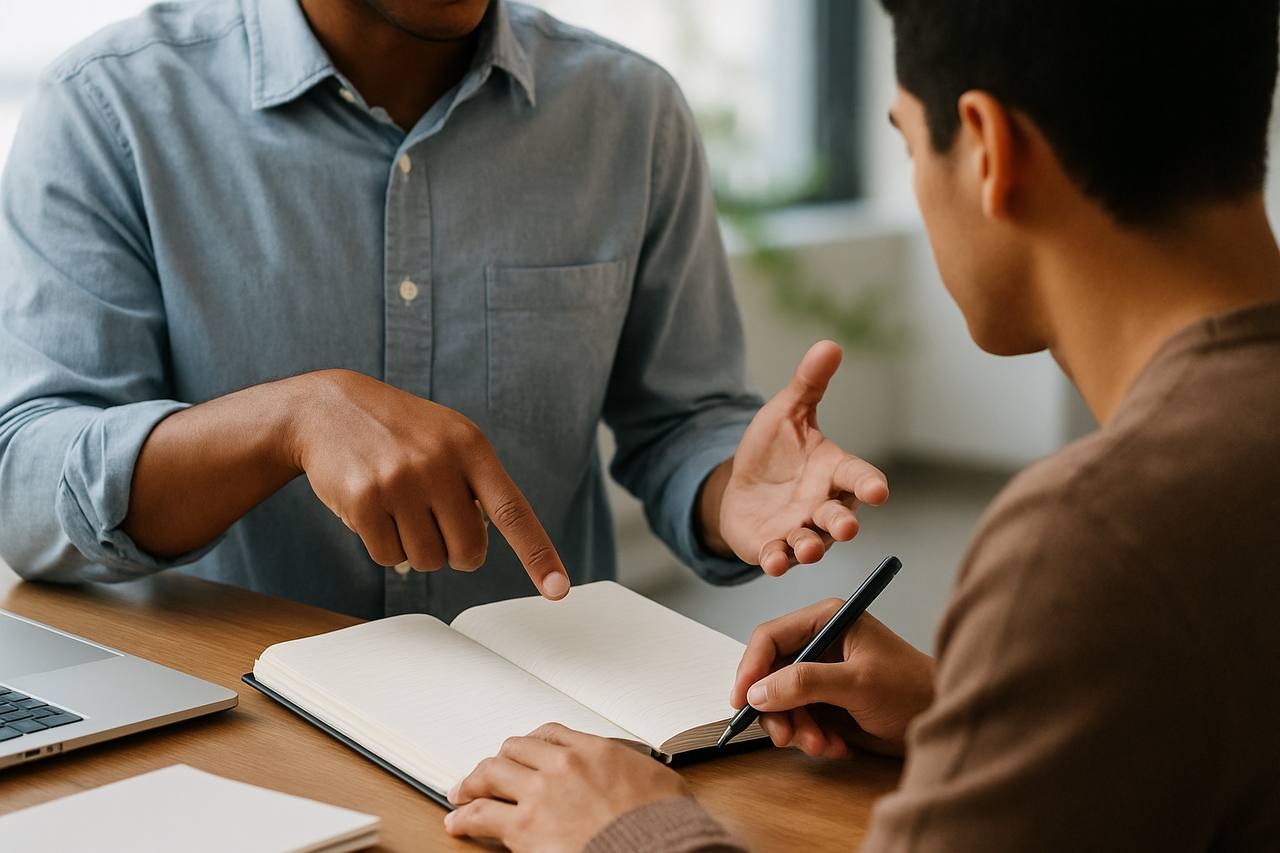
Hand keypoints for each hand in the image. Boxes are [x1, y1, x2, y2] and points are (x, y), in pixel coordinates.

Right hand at [285, 369, 569, 598]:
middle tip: (438, 527)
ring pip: (428, 560)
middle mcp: (439, 462)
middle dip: (458, 554)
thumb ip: (474, 486)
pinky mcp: (364, 500)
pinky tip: (376, 513)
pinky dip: (387, 547)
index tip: (558, 590)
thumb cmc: (401, 433)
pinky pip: (389, 558)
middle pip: (468, 551)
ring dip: (419, 550)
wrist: (329, 409)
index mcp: (471, 446)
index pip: (513, 511)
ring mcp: (400, 481)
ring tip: (403, 511)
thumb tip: (476, 548)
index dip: (538, 554)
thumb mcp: (449, 439)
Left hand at [444, 723, 688, 851]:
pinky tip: (457, 823)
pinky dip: (464, 817)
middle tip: (489, 770)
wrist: (655, 850)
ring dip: (473, 782)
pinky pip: (481, 815)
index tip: (525, 749)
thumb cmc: (662, 825)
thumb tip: (640, 779)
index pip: (551, 733)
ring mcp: (539, 795)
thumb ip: (635, 773)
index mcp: (595, 751)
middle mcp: (561, 765)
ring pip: (490, 774)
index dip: (531, 742)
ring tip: (462, 791)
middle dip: (498, 760)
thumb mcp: (658, 782)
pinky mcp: (523, 828)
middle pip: (514, 748)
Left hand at [706, 341, 888, 574]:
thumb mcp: (787, 412)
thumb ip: (809, 384)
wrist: (743, 485)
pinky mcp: (773, 547)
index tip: (878, 491)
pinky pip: (779, 558)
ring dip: (810, 548)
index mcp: (833, 471)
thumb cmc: (776, 450)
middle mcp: (823, 505)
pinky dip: (777, 561)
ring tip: (805, 548)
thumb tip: (829, 345)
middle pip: (839, 517)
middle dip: (842, 523)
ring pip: (812, 544)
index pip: (859, 477)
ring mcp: (799, 530)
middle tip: (846, 527)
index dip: (869, 485)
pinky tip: (772, 562)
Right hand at [731, 599, 934, 757]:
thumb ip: (806, 683)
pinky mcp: (828, 701)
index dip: (751, 668)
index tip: (742, 701)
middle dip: (776, 709)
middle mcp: (820, 643)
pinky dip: (811, 737)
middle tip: (785, 737)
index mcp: (826, 620)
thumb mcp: (858, 683)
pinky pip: (800, 720)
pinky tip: (836, 746)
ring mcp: (823, 674)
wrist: (942, 719)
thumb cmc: (912, 689)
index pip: (770, 637)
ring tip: (821, 746)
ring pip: (782, 702)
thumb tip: (758, 691)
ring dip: (796, 729)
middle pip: (770, 673)